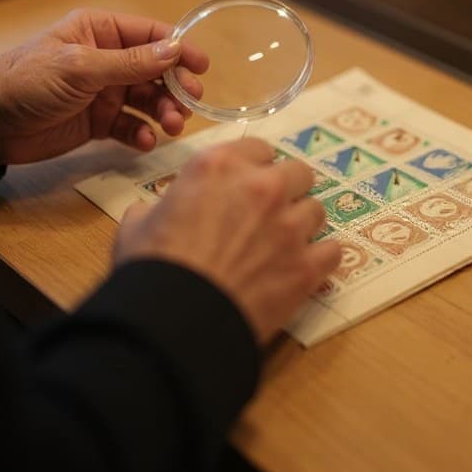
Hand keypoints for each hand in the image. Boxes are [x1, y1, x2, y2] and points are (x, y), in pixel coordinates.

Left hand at [0, 9, 208, 164]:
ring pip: (149, 99)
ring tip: (172, 126)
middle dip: (175, 87)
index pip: (152, 36)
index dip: (180, 50)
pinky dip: (142, 133)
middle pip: (157, 70)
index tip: (202, 67)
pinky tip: (146, 140)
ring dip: (164, 112)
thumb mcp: (81, 67)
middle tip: (189, 104)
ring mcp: (105, 91)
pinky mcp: (99, 122)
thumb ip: (130, 62)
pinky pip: (131, 125)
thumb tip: (175, 50)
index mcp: (102, 32)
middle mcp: (108, 59)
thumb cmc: (29, 81)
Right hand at [114, 139, 342, 344]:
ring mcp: (289, 226)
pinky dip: (321, 259)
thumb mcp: (138, 224)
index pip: (259, 149)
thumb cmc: (150, 269)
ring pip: (317, 210)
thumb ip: (157, 208)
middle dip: (286, 190)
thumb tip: (152, 213)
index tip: (246, 186)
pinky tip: (304, 269)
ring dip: (302, 224)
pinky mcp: (306, 266)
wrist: (173, 321)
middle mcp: (262, 187)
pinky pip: (333, 251)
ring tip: (284, 245)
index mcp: (219, 166)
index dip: (253, 169)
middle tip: (269, 214)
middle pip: (297, 172)